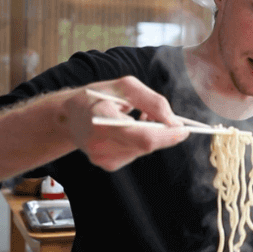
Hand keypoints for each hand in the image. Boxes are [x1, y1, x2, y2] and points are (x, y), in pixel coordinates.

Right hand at [60, 76, 189, 170]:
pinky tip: (130, 129)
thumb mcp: (125, 86)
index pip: (142, 136)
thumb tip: (174, 121)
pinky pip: (135, 154)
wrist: (68, 116)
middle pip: (146, 146)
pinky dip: (141, 142)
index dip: (167, 135)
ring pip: (143, 150)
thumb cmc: (98, 96)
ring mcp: (101, 157)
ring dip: (151, 136)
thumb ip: (152, 101)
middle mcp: (99, 143)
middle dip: (164, 134)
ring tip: (140, 118)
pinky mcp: (106, 165)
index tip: (184, 129)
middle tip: (172, 121)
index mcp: (101, 119)